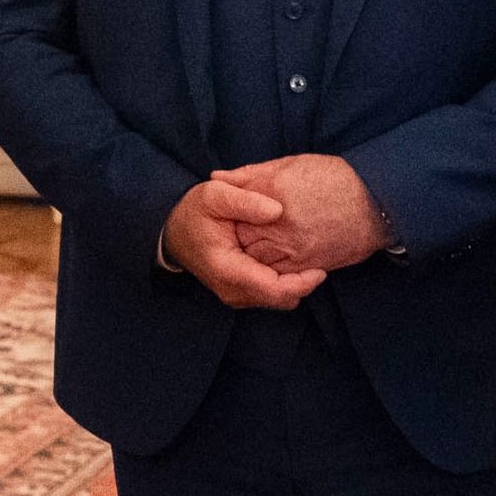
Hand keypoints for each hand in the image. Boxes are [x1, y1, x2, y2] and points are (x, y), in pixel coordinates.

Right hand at [163, 178, 325, 310]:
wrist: (173, 231)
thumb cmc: (195, 212)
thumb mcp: (215, 195)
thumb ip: (245, 200)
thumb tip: (277, 210)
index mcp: (227, 269)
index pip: (273, 290)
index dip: (302, 283)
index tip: (321, 269)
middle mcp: (231, 290)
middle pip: (280, 299)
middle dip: (303, 283)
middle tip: (319, 259)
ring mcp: (235, 295)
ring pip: (278, 300)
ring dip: (295, 284)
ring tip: (307, 259)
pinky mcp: (240, 293)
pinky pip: (271, 295)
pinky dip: (285, 283)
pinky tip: (290, 261)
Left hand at [217, 155, 390, 274]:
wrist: (375, 203)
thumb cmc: (333, 179)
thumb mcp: (290, 166)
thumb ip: (250, 174)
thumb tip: (217, 177)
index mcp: (272, 192)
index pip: (234, 209)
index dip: (226, 214)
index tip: (224, 215)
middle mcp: (279, 223)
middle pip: (240, 237)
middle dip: (235, 237)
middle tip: (230, 236)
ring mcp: (293, 247)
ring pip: (255, 260)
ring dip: (249, 256)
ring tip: (250, 247)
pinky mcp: (306, 265)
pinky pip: (277, 274)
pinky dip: (268, 269)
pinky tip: (269, 258)